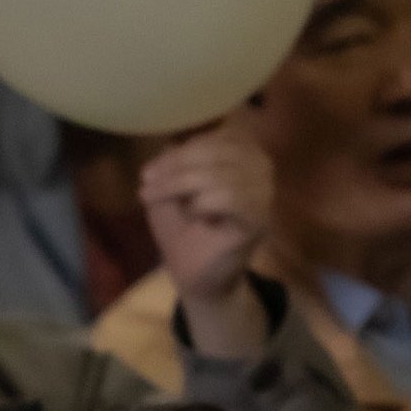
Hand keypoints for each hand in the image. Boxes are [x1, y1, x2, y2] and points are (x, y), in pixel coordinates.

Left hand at [143, 117, 274, 358]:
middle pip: (218, 149)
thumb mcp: (170, 187)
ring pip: (222, 173)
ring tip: (159, 200)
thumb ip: (175, 159)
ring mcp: (263, 192)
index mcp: (241, 152)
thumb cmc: (183, 229)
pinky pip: (235, 197)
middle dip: (175, 167)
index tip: (148, 172)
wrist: (194, 275)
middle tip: (147, 185)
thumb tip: (171, 137)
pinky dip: (207, 202)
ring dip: (182, 184)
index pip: (216, 135)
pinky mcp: (260, 218)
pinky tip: (195, 213)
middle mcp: (259, 166)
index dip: (180, 149)